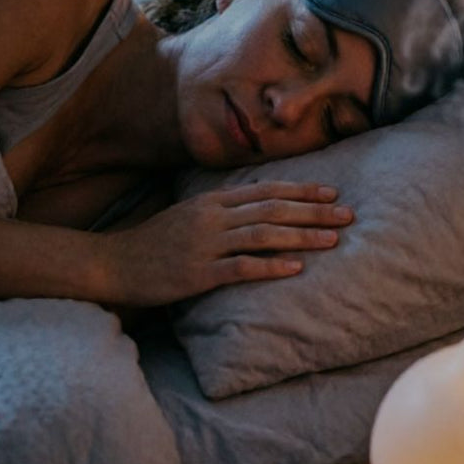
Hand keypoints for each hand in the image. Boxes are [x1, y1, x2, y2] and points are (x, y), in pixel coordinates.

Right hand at [102, 181, 353, 307]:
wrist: (115, 263)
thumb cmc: (153, 242)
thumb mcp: (187, 215)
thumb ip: (220, 209)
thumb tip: (256, 208)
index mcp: (211, 201)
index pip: (265, 190)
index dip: (301, 191)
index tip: (331, 193)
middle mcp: (212, 217)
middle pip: (272, 209)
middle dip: (313, 212)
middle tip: (348, 214)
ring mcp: (206, 244)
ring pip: (263, 235)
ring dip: (302, 237)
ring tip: (333, 239)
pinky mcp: (199, 273)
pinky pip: (241, 267)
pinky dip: (271, 266)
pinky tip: (296, 269)